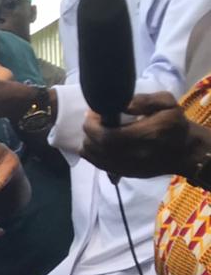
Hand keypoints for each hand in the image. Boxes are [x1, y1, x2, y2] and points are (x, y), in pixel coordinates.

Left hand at [80, 92, 195, 177]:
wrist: (185, 152)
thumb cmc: (175, 125)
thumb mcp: (166, 104)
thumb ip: (143, 101)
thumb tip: (121, 104)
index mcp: (144, 136)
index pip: (106, 135)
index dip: (92, 124)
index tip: (94, 112)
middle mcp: (132, 155)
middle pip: (94, 146)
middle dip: (89, 130)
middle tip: (94, 120)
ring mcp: (126, 167)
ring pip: (92, 156)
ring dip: (89, 141)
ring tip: (98, 130)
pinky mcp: (123, 173)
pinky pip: (98, 164)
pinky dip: (92, 152)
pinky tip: (100, 142)